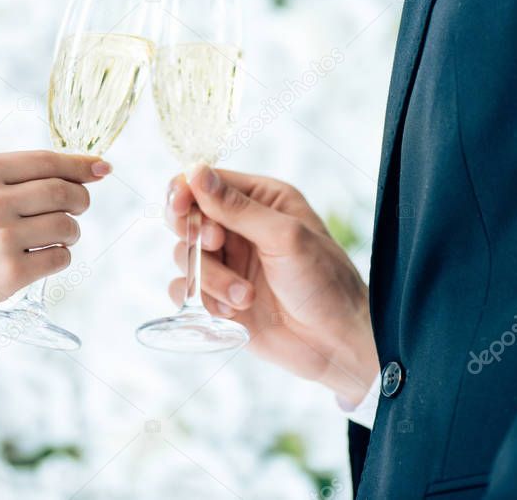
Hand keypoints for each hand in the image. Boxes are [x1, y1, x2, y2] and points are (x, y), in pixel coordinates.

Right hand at [0, 151, 109, 348]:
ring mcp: (1, 237)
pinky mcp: (9, 273)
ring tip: (52, 239)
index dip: (82, 165)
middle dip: (80, 201)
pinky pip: (60, 259)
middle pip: (65, 192)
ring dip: (71, 233)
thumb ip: (18, 177)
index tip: (103, 169)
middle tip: (75, 210)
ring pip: (68, 226)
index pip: (49, 160)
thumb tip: (91, 169)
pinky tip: (39, 261)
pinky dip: (59, 259)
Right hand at [166, 166, 377, 404]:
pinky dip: (203, 300)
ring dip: (210, 278)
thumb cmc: (325, 282)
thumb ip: (237, 208)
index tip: (180, 206)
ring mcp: (228, 263)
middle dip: (195, 234)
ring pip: (184, 256)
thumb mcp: (284, 237)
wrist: (335, 343)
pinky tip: (233, 312)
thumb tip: (196, 173)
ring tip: (246, 296)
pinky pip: (184, 290)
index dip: (186, 191)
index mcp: (261, 200)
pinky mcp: (219, 296)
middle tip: (216, 245)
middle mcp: (240, 227)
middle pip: (187, 216)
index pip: (206, 182)